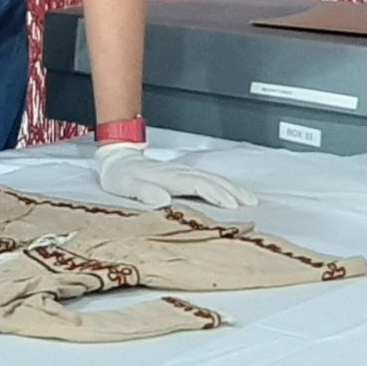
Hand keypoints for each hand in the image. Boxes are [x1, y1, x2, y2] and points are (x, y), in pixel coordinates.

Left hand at [93, 142, 257, 207]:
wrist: (118, 159)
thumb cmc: (121, 176)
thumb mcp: (125, 186)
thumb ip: (143, 192)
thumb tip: (162, 200)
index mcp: (167, 177)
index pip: (196, 185)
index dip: (214, 194)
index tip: (229, 205)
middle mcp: (178, 172)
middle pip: (210, 180)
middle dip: (230, 191)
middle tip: (248, 204)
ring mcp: (182, 171)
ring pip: (212, 177)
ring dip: (231, 187)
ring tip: (248, 198)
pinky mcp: (183, 173)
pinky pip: (208, 177)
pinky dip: (223, 184)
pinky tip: (230, 190)